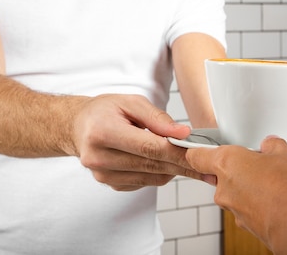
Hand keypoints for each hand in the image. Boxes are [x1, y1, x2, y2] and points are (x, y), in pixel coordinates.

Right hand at [73, 94, 199, 190]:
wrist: (78, 126)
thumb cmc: (104, 111)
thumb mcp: (130, 102)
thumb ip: (157, 118)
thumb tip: (183, 133)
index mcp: (103, 132)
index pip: (150, 147)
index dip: (179, 152)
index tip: (201, 154)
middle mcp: (100, 158)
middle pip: (153, 164)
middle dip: (184, 164)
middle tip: (208, 165)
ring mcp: (103, 175)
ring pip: (152, 177)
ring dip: (173, 169)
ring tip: (189, 160)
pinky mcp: (109, 184)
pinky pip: (144, 182)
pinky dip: (158, 172)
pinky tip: (162, 161)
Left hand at [185, 137, 286, 241]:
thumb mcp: (284, 154)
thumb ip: (272, 146)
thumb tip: (271, 145)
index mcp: (226, 162)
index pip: (196, 156)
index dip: (198, 152)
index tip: (201, 149)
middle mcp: (223, 187)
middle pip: (222, 174)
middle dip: (239, 170)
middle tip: (259, 165)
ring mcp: (233, 208)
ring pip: (237, 192)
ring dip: (251, 188)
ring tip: (276, 184)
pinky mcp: (245, 224)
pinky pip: (249, 208)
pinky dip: (260, 204)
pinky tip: (279, 200)